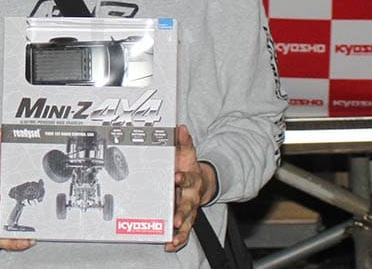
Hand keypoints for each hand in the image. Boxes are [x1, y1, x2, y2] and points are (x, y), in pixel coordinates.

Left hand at [165, 125, 216, 252]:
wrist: (201, 181)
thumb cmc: (189, 167)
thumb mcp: (187, 153)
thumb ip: (183, 141)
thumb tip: (181, 127)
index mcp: (192, 179)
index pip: (188, 178)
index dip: (183, 178)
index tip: (176, 177)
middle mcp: (192, 196)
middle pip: (188, 205)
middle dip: (182, 211)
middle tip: (175, 217)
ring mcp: (190, 210)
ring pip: (187, 221)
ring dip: (181, 229)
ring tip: (173, 235)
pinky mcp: (186, 219)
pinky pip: (184, 232)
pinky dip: (178, 240)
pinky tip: (170, 244)